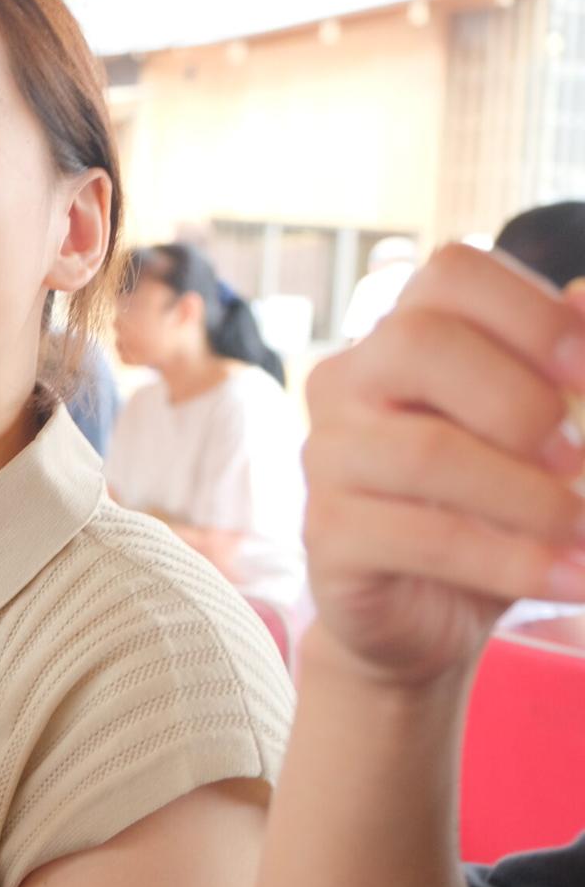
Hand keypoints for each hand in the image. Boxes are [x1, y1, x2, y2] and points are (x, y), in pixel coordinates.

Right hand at [301, 244, 584, 689]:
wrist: (428, 613)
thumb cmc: (495, 508)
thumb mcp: (547, 436)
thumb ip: (568, 374)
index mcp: (402, 336)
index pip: (451, 273)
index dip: (532, 311)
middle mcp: (348, 382)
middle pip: (418, 341)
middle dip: (520, 401)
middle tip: (578, 461)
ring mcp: (326, 457)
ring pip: (425, 451)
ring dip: (531, 497)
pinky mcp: (326, 534)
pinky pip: (422, 538)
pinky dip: (513, 562)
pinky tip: (568, 578)